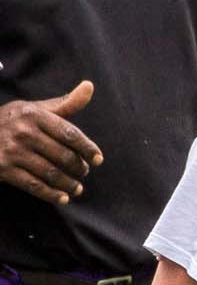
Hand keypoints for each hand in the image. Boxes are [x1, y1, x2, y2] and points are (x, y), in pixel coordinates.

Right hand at [0, 81, 100, 203]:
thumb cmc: (11, 121)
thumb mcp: (33, 108)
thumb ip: (63, 104)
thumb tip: (90, 86)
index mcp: (34, 115)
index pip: (70, 133)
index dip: (87, 148)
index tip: (98, 160)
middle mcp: (24, 132)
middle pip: (62, 155)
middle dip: (78, 167)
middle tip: (83, 173)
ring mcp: (12, 151)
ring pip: (50, 172)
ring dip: (68, 183)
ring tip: (78, 188)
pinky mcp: (3, 169)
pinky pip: (33, 185)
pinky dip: (51, 194)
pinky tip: (63, 198)